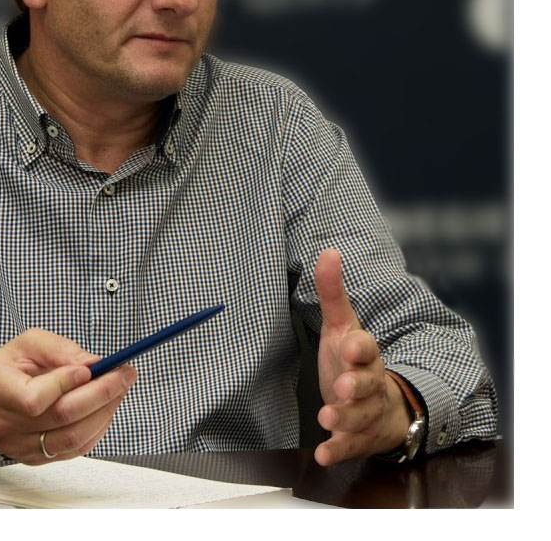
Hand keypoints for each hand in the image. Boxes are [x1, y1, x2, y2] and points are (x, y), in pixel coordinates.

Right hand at [0, 328, 136, 463]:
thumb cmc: (6, 370)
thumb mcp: (26, 344)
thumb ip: (58, 348)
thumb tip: (91, 363)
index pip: (35, 399)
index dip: (66, 383)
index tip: (91, 367)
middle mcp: (7, 425)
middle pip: (62, 419)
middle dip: (102, 394)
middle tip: (124, 374)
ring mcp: (22, 447)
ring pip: (73, 438)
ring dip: (105, 412)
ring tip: (119, 389)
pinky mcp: (37, 458)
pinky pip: (74, 449)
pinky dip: (97, 429)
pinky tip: (105, 409)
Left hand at [313, 248, 411, 465]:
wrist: (383, 405)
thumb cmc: (354, 360)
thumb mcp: (341, 325)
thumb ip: (332, 292)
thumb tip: (327, 252)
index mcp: (363, 354)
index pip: (365, 347)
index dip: (359, 347)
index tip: (350, 345)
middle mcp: (369, 383)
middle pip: (366, 384)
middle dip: (355, 386)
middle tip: (341, 388)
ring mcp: (366, 411)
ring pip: (359, 416)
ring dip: (344, 418)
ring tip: (326, 419)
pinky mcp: (359, 437)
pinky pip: (351, 446)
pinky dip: (338, 450)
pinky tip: (323, 455)